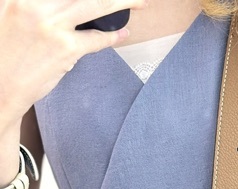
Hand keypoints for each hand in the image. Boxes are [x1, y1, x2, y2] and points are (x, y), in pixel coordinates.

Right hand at [0, 0, 146, 129]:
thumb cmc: (4, 50)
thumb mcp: (9, 10)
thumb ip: (34, 3)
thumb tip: (65, 4)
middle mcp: (35, 4)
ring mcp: (52, 25)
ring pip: (96, 4)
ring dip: (122, 1)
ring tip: (139, 1)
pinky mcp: (65, 49)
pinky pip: (96, 39)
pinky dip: (112, 36)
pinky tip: (123, 33)